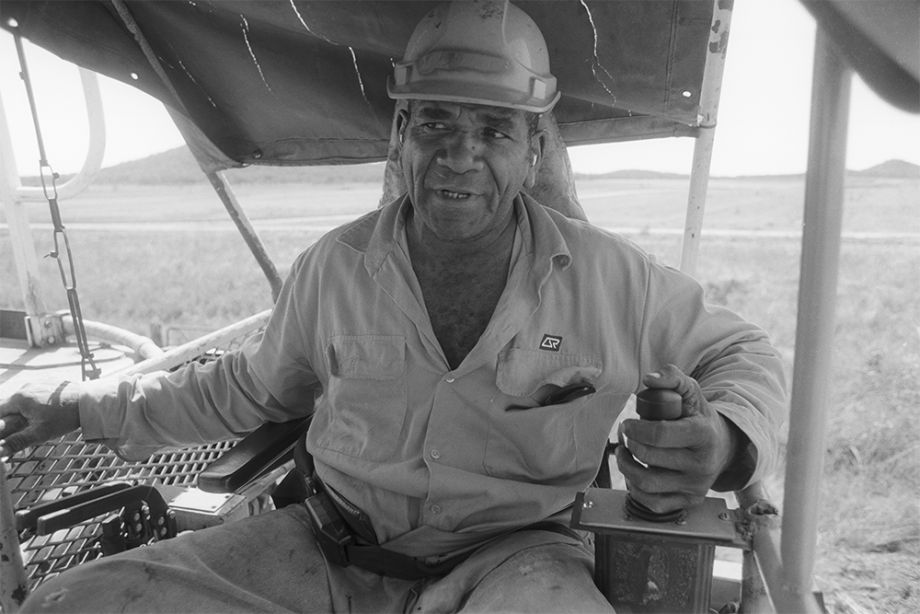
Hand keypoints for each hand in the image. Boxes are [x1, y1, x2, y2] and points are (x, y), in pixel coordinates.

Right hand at [0, 382, 80, 457]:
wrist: (89, 401)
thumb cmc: (65, 416)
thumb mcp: (39, 433)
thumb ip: (17, 442)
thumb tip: (0, 450)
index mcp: (19, 398)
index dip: (0, 425)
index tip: (5, 433)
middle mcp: (26, 387)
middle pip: (8, 405)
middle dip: (10, 419)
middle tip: (19, 430)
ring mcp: (37, 383)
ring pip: (22, 400)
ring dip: (23, 412)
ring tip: (36, 422)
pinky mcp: (48, 383)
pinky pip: (34, 394)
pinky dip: (34, 404)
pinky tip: (45, 413)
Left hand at [615, 364, 738, 512]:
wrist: (723, 446)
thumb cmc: (699, 416)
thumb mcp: (690, 391)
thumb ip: (672, 377)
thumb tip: (649, 380)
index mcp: (703, 435)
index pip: (659, 434)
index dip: (635, 429)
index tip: (627, 424)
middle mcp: (702, 464)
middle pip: (650, 458)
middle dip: (630, 443)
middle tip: (626, 434)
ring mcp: (696, 486)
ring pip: (647, 484)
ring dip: (626, 467)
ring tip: (625, 452)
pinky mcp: (689, 501)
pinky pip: (653, 504)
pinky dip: (636, 490)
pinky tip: (635, 473)